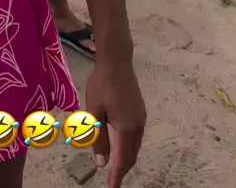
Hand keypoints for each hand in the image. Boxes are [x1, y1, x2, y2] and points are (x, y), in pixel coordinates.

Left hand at [85, 59, 145, 187]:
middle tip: (112, 178)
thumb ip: (98, 138)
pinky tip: (120, 142)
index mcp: (126, 128)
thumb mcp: (95, 111)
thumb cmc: (102, 84)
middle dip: (123, 168)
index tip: (112, 187)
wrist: (117, 60)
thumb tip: (102, 163)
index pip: (123, 160)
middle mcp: (138, 125)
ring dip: (126, 156)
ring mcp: (141, 117)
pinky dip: (129, 145)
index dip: (117, 176)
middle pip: (131, 155)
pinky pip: (136, 135)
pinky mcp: (140, 110)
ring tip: (115, 164)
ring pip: (135, 145)